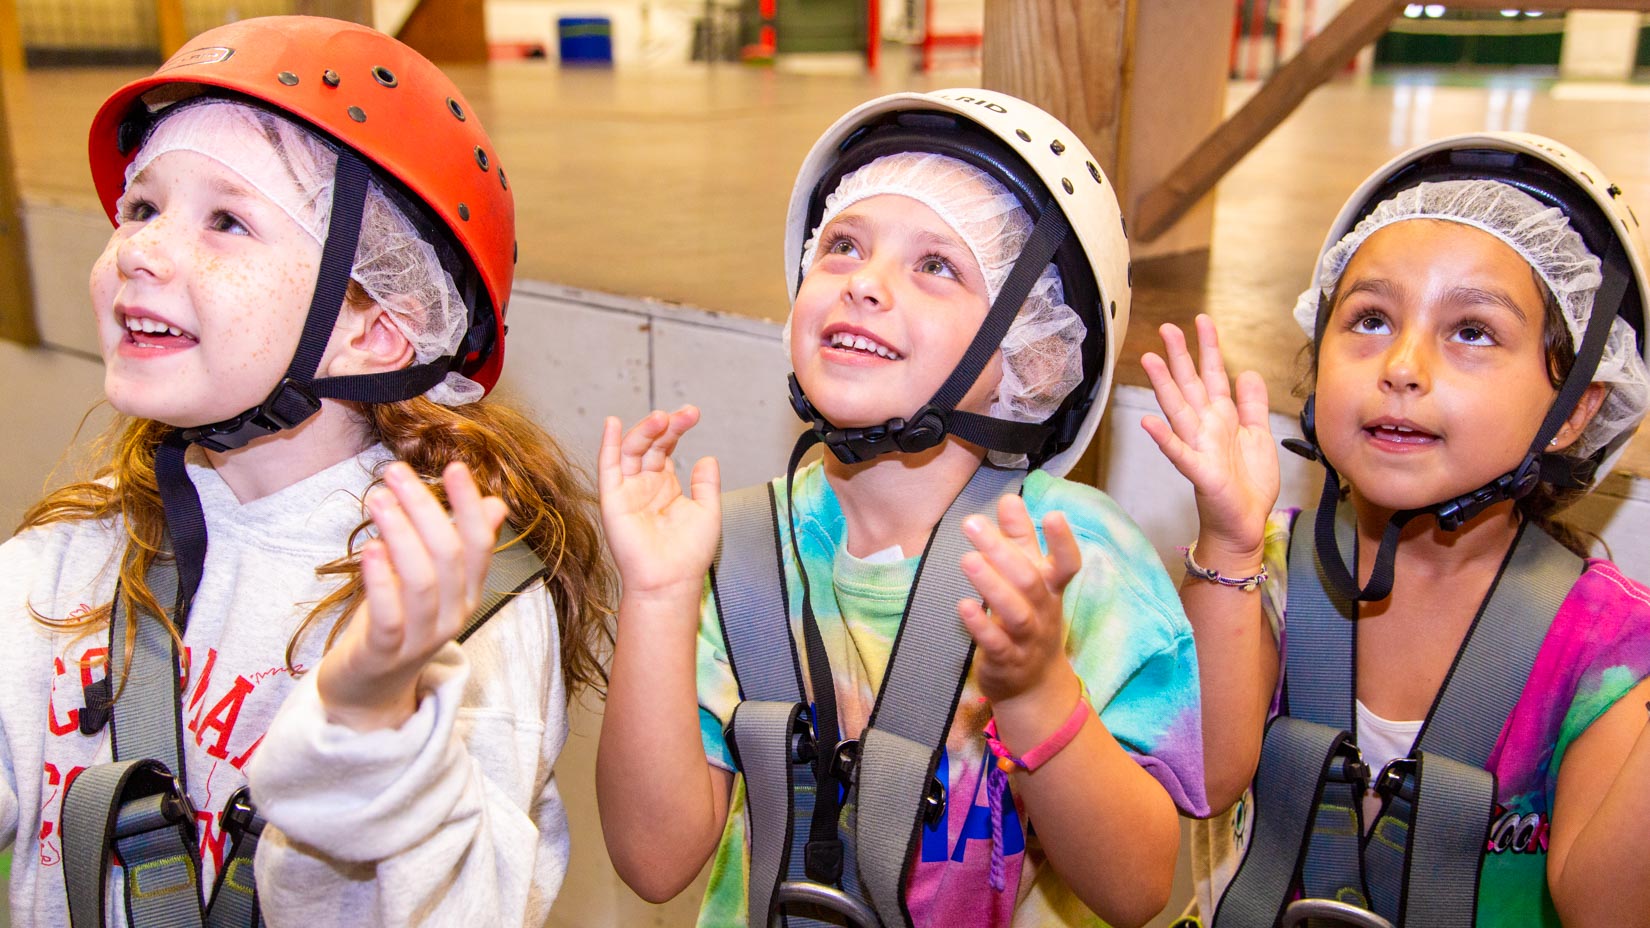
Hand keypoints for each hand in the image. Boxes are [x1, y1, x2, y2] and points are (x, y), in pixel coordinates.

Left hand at [318, 460, 508, 731]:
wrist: (368, 691)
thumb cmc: (396, 622)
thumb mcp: (430, 579)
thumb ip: (461, 544)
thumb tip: (496, 503)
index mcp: (466, 593)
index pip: (478, 544)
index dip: (468, 505)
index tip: (454, 466)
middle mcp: (452, 615)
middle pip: (448, 555)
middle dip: (424, 508)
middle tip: (395, 473)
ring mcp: (421, 638)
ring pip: (421, 580)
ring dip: (399, 533)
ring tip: (377, 499)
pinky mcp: (384, 654)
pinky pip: (389, 615)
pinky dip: (380, 580)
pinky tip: (369, 548)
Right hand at [598, 407, 720, 601]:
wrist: (670, 581)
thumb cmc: (688, 554)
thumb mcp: (707, 511)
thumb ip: (706, 484)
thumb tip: (708, 457)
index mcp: (665, 486)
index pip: (666, 448)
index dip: (677, 428)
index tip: (693, 414)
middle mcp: (644, 485)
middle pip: (650, 444)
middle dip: (666, 425)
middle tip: (686, 413)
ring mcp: (627, 491)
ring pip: (631, 451)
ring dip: (644, 431)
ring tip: (662, 418)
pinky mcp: (612, 500)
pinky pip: (607, 468)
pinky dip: (609, 445)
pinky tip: (614, 424)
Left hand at [958, 495, 1082, 704]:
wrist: (1034, 684)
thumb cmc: (1030, 617)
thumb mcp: (1030, 578)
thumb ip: (1019, 539)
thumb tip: (1010, 499)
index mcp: (1051, 588)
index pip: (1067, 564)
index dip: (1063, 542)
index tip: (1053, 515)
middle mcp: (1043, 611)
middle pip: (1029, 580)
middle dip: (1001, 550)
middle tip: (972, 523)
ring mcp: (1027, 638)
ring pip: (1015, 612)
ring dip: (991, 584)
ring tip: (967, 559)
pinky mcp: (1006, 660)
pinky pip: (995, 643)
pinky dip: (980, 625)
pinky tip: (964, 606)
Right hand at [1140, 314, 1277, 556]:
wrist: (1245, 522)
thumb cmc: (1248, 483)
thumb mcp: (1259, 436)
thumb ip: (1253, 405)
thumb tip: (1249, 372)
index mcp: (1222, 417)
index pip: (1213, 375)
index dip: (1208, 348)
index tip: (1202, 320)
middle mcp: (1206, 427)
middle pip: (1189, 385)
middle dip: (1179, 356)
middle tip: (1166, 328)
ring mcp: (1199, 447)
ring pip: (1178, 410)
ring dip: (1163, 385)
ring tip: (1150, 360)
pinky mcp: (1200, 472)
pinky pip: (1179, 453)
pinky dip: (1163, 439)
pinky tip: (1148, 423)